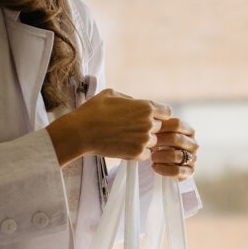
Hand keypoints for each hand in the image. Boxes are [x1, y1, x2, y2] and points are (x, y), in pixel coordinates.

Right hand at [49, 89, 168, 163]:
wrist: (81, 132)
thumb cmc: (94, 110)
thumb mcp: (112, 94)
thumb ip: (130, 99)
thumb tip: (136, 104)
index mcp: (145, 107)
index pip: (166, 112)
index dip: (159, 114)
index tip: (150, 117)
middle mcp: (149, 123)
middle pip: (160, 127)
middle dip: (150, 127)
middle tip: (133, 128)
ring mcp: (144, 140)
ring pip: (153, 142)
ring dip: (144, 141)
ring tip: (126, 137)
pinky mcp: (137, 154)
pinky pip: (146, 154)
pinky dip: (138, 152)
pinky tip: (125, 146)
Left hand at [151, 116, 197, 178]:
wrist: (163, 163)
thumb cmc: (159, 144)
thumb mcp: (160, 132)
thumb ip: (157, 124)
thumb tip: (147, 113)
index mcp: (188, 131)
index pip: (177, 124)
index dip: (161, 126)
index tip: (148, 130)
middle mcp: (193, 144)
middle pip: (177, 139)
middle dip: (160, 141)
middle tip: (148, 144)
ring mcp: (193, 158)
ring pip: (177, 156)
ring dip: (161, 156)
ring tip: (151, 156)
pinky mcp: (190, 172)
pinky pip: (177, 171)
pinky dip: (164, 169)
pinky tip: (154, 166)